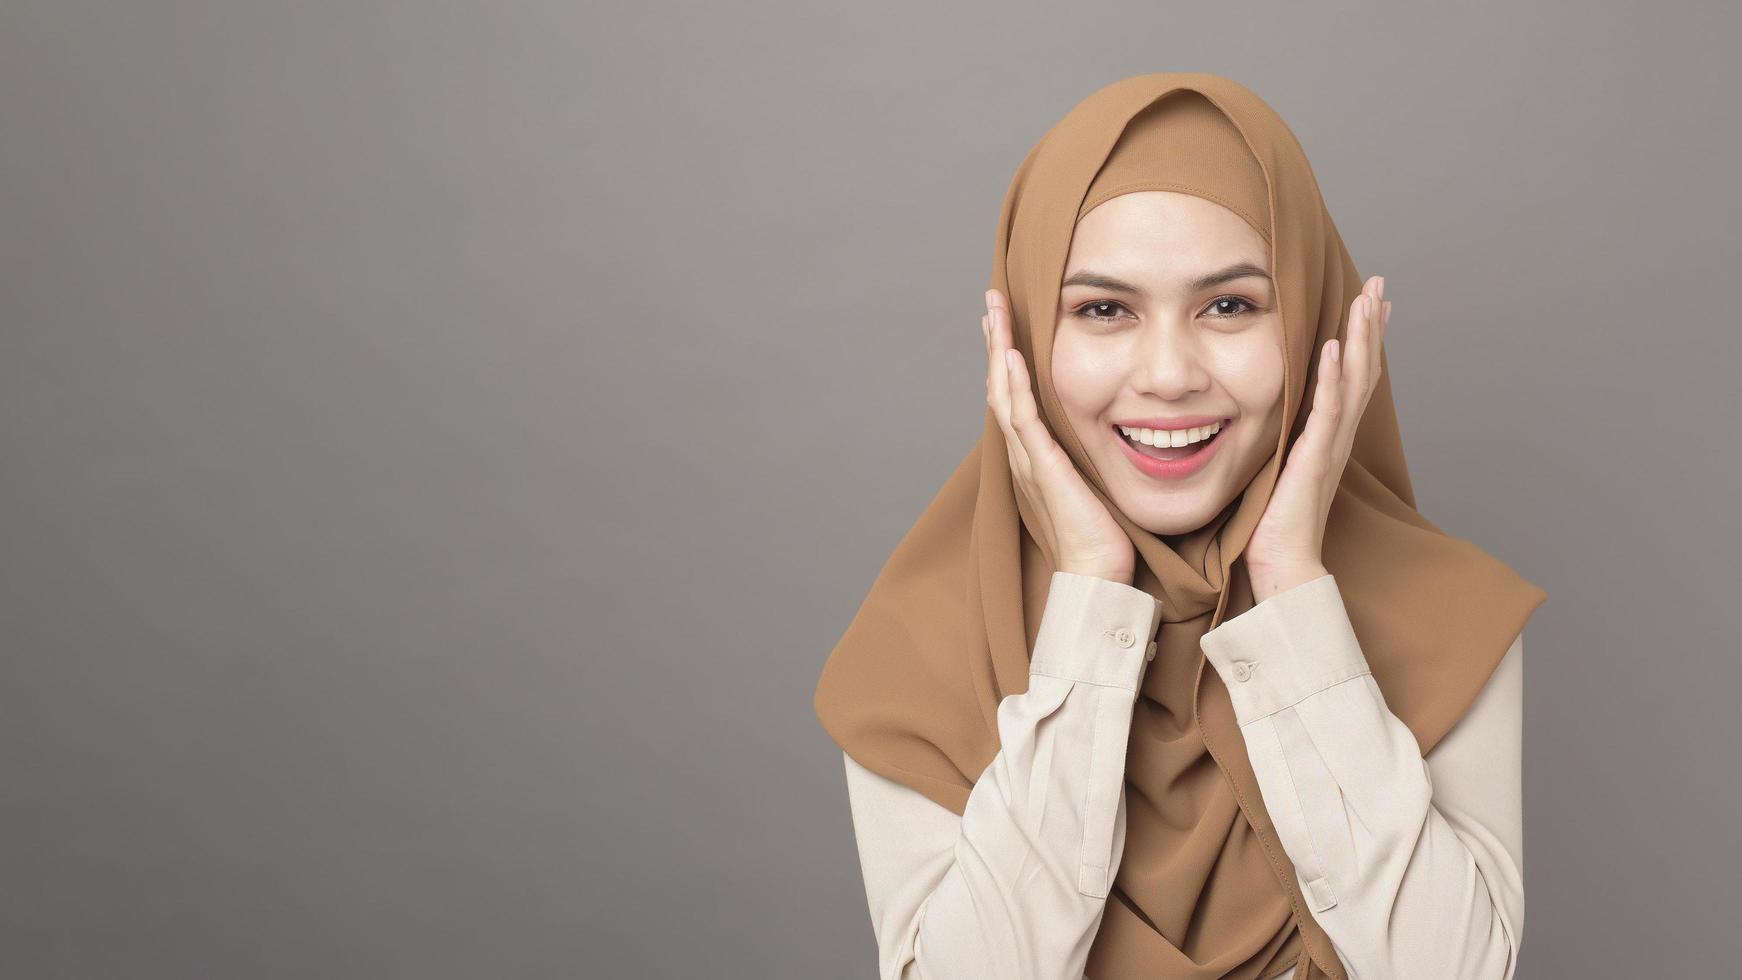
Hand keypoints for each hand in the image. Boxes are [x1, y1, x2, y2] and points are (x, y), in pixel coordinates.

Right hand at [984, 288, 1133, 584]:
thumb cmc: (1102, 539)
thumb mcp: (1096, 483)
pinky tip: (1013, 357)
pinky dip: (1016, 386)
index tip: (1008, 325)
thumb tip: (1120, 431)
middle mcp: (1025, 454)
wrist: (1094, 575)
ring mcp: (1030, 460)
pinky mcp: (1043, 469)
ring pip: (1004, 394)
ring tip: (994, 313)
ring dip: (999, 350)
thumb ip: (1094, 457)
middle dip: (996, 342)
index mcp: (1036, 456)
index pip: (1016, 396)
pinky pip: (1024, 420)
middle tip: (991, 303)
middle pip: (1001, 386)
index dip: (1008, 359)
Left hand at [1243, 275, 1391, 602]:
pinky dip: (1331, 377)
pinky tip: (1333, 346)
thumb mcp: (1276, 469)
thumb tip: (1260, 419)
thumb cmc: (1273, 526)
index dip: (1362, 341)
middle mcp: (1336, 436)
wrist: (1283, 565)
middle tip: (1381, 286)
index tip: (1370, 306)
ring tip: (1368, 300)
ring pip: (1353, 381)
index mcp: (1327, 437)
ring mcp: (1330, 446)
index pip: (1350, 379)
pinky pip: (1327, 410)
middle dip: (1371, 326)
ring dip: (1361, 338)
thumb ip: (1277, 440)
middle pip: (1362, 370)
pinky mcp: (1315, 458)